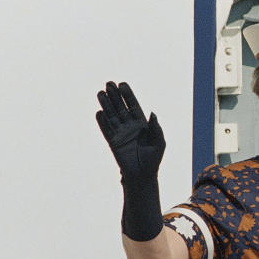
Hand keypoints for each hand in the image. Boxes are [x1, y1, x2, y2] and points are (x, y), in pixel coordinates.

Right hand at [96, 81, 164, 240]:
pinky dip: (102, 121)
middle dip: (115, 96)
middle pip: (120, 107)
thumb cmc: (153, 159)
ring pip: (111, 116)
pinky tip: (98, 112)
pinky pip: (106, 130)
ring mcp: (120, 133)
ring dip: (106, 105)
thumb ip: (156, 127)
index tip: (122, 84)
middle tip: (108, 83)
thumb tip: (152, 113)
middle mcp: (129, 126)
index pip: (133, 106)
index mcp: (142, 124)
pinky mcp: (112, 142)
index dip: (127, 95)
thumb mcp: (160, 142)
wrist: (143, 175)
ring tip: (100, 93)